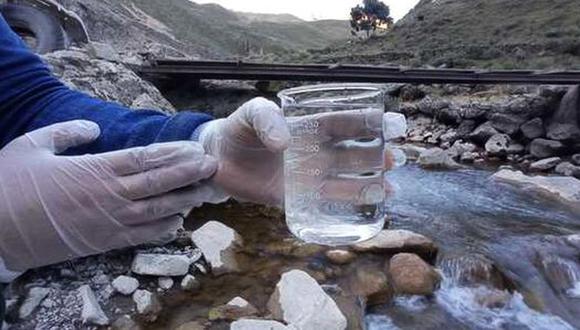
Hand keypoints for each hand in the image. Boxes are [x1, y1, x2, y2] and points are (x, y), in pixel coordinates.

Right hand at [0, 120, 216, 270]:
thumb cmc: (9, 185)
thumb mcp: (33, 145)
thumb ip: (68, 132)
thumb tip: (94, 129)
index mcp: (96, 169)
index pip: (145, 158)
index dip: (174, 154)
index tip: (195, 149)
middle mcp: (110, 195)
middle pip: (160, 183)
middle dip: (190, 174)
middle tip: (214, 167)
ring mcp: (110, 221)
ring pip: (158, 210)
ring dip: (185, 201)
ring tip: (206, 192)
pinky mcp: (104, 242)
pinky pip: (142, 236)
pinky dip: (163, 230)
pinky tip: (179, 222)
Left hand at [199, 97, 389, 205]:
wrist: (217, 159)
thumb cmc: (238, 130)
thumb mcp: (250, 114)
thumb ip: (265, 119)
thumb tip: (285, 142)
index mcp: (310, 126)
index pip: (346, 122)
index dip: (371, 123)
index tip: (395, 125)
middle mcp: (315, 151)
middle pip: (354, 153)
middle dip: (377, 156)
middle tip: (395, 161)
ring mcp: (308, 176)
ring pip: (346, 179)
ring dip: (369, 184)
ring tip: (389, 189)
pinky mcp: (296, 198)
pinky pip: (326, 204)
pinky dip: (345, 207)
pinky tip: (366, 211)